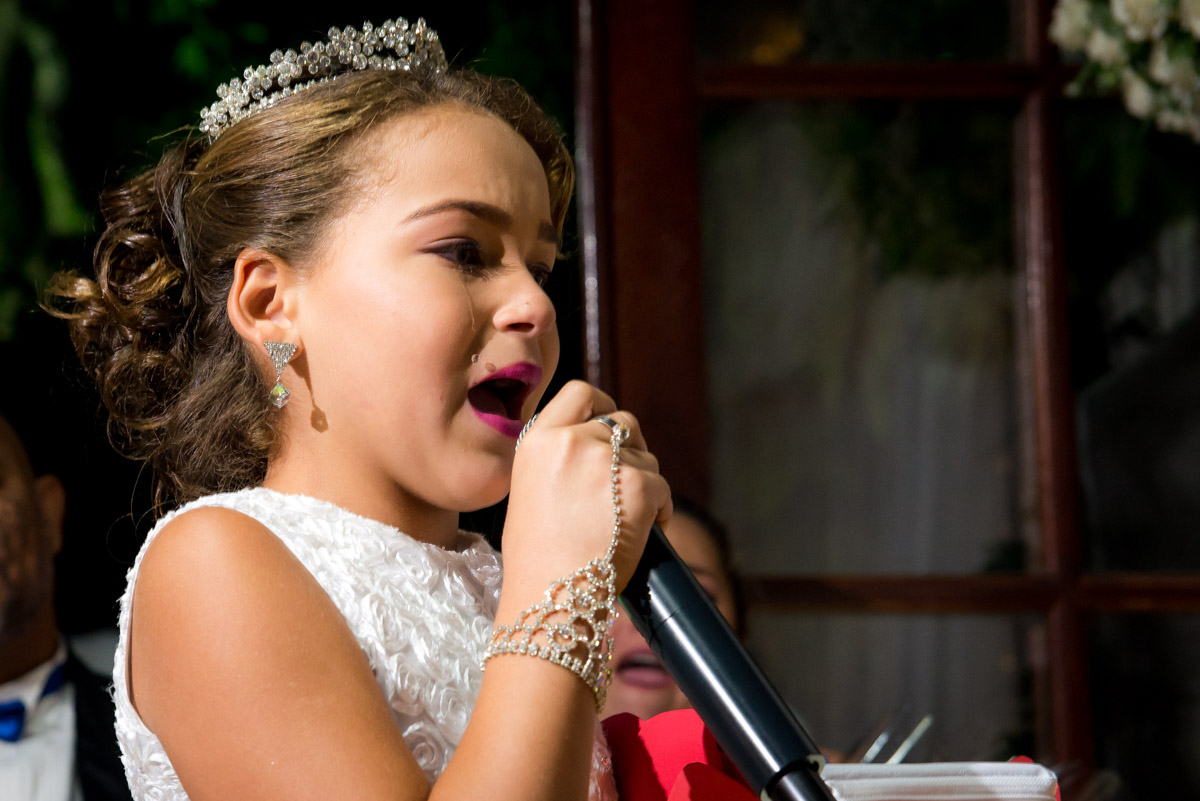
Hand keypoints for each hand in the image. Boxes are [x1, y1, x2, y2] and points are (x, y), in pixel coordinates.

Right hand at [500, 381, 671, 612]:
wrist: (550, 595)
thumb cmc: (537, 559)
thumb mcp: (530, 492)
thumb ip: (558, 460)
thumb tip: (594, 448)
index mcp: (538, 441)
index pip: (580, 393)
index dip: (602, 404)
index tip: (610, 425)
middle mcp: (570, 440)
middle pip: (621, 421)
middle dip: (630, 448)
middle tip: (628, 480)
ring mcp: (604, 460)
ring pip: (645, 457)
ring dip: (645, 482)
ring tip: (628, 520)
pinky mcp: (637, 484)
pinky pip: (663, 487)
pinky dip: (661, 509)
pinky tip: (646, 531)